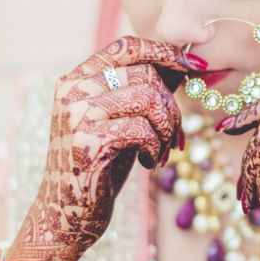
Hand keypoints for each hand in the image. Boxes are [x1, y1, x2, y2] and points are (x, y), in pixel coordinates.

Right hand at [7, 36, 203, 260]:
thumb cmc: (100, 167)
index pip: (127, 45)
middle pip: (146, 74)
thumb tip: (184, 60)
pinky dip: (157, 147)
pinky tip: (150, 163)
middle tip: (173, 136)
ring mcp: (77, 115)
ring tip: (161, 150)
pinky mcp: (89, 143)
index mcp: (77, 79)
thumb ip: (144, 90)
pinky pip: (144, 129)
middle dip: (172, 107)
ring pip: (149, 99)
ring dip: (168, 128)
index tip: (193, 65)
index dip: (164, 51)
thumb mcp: (122, 120)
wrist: (66, 215)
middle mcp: (72, 90)